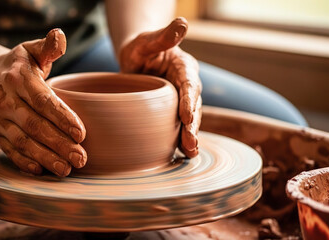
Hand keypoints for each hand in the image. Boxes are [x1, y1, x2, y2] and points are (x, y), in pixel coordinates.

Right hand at [0, 29, 86, 176]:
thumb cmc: (19, 65)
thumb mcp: (32, 51)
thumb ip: (48, 46)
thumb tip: (60, 37)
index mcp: (18, 79)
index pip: (43, 101)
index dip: (62, 117)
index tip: (81, 133)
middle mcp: (5, 101)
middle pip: (35, 126)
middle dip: (59, 144)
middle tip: (81, 158)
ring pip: (23, 142)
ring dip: (45, 157)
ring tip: (66, 170)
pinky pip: (9, 150)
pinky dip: (23, 162)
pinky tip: (40, 172)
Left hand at [119, 18, 201, 157]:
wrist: (135, 60)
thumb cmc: (141, 48)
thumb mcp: (148, 40)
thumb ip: (164, 35)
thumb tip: (183, 22)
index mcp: (183, 67)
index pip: (189, 84)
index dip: (189, 100)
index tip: (187, 116)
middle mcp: (186, 85)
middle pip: (193, 106)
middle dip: (193, 125)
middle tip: (190, 142)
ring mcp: (180, 100)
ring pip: (189, 119)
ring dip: (190, 136)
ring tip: (190, 152)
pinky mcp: (171, 111)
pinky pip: (178, 125)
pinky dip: (180, 139)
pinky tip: (182, 154)